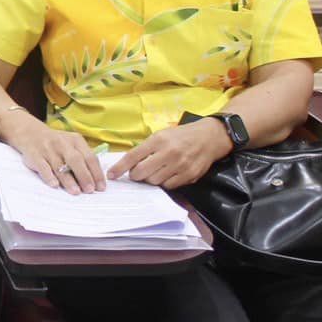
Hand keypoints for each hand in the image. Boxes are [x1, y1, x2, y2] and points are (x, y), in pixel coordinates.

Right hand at [0, 112, 106, 194]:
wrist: (31, 133)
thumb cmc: (57, 144)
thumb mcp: (72, 144)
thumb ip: (83, 158)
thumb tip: (94, 180)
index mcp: (75, 140)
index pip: (90, 157)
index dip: (96, 173)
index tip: (101, 187)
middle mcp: (62, 143)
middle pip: (76, 160)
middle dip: (84, 176)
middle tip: (90, 190)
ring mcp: (48, 148)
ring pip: (60, 165)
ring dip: (68, 180)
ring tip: (76, 192)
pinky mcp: (35, 155)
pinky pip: (43, 167)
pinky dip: (49, 176)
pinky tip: (55, 185)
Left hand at [108, 120, 231, 189]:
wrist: (209, 137)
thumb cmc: (180, 136)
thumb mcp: (161, 135)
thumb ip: (146, 148)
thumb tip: (128, 163)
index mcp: (158, 140)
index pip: (133, 156)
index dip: (120, 167)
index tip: (112, 175)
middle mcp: (168, 153)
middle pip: (142, 172)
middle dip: (135, 176)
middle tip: (136, 174)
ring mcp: (180, 165)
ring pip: (155, 181)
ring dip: (150, 179)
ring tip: (154, 172)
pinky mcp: (189, 175)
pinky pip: (169, 185)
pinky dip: (164, 183)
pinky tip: (166, 175)